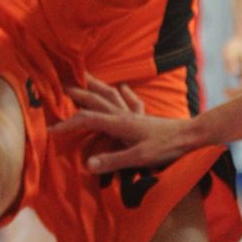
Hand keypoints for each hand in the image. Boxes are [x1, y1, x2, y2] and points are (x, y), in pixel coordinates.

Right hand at [50, 76, 202, 172]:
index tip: (50, 130)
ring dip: (96, 87)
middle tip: (59, 86)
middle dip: (76, 94)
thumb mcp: (138, 158)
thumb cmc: (166, 147)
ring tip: (84, 77)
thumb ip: (112, 160)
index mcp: (118, 123)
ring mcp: (135, 114)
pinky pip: (132, 101)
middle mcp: (124, 114)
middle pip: (95, 100)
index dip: (66, 124)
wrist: (191, 136)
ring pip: (111, 95)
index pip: (86, 120)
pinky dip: (125, 93)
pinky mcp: (145, 117)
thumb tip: (87, 164)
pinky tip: (123, 87)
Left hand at [222, 34, 241, 95]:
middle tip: (224, 91)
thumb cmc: (237, 45)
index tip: (224, 91)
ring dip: (241, 93)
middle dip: (238, 96)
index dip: (236, 94)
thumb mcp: (229, 50)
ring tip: (227, 89)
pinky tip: (235, 84)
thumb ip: (229, 60)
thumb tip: (232, 73)